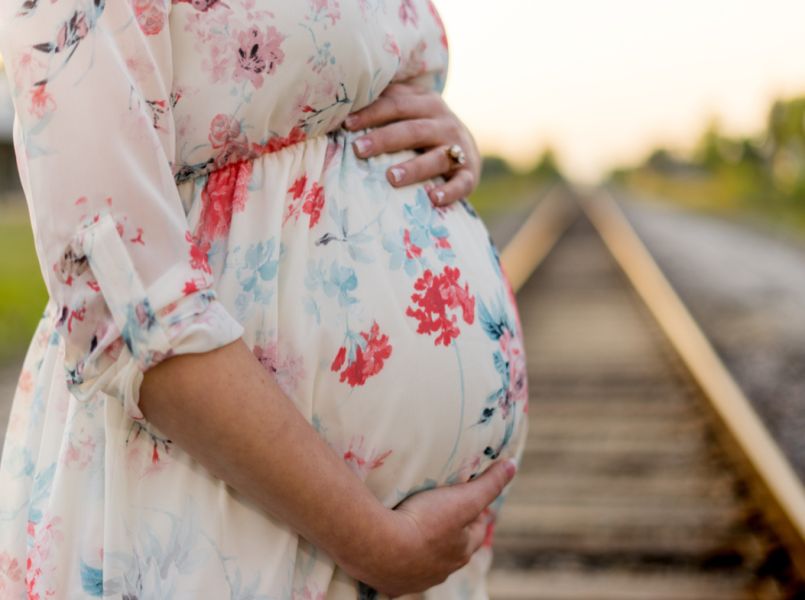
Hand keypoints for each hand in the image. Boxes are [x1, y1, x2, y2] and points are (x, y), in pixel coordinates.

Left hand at [343, 81, 481, 207]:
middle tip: (359, 150)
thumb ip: (385, 104)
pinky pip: (462, 183)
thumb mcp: (409, 111)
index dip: (372, 113)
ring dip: (414, 168)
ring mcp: (459, 150)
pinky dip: (450, 191)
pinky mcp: (470, 175)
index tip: (346, 125)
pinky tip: (433, 198)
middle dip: (385, 139)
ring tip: (391, 178)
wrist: (467, 148)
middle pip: (413, 130)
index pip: (396, 106)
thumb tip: (341, 102)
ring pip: (438, 157)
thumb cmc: (423, 129)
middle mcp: (445, 124)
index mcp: (427, 104)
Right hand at [345, 458, 516, 596]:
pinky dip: (397, 559)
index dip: (474, 511)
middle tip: (438, 508)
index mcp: (463, 551)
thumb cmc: (425, 522)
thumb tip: (512, 466)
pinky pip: (398, 570)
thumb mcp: (463, 498)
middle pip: (451, 547)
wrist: (379, 547)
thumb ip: (489, 483)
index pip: (476, 529)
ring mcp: (416, 579)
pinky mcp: (391, 583)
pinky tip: (389, 547)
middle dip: (449, 530)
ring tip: (411, 525)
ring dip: (423, 546)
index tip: (467, 495)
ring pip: (425, 560)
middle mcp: (443, 570)